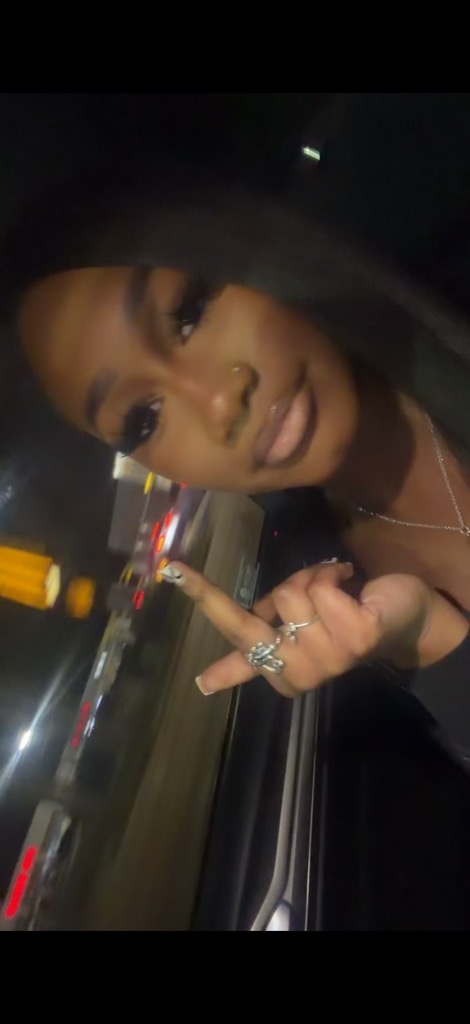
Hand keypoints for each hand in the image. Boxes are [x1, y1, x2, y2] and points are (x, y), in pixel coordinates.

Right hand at [159, 560, 468, 696]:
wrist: (404, 618)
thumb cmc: (343, 616)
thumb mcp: (297, 625)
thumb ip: (262, 635)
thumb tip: (207, 683)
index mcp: (281, 674)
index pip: (233, 649)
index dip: (201, 610)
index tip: (172, 605)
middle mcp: (299, 674)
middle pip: (246, 624)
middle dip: (207, 596)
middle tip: (176, 570)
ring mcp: (328, 659)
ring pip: (289, 594)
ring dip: (310, 577)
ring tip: (334, 587)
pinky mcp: (355, 637)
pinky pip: (320, 587)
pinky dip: (333, 573)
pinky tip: (351, 584)